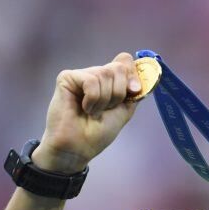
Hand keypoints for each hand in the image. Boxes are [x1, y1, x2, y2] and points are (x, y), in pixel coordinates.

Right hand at [33, 52, 142, 172]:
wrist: (78, 148)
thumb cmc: (98, 133)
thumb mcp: (124, 110)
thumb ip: (133, 89)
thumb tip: (141, 67)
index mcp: (109, 81)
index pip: (125, 61)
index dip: (133, 75)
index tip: (133, 91)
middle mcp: (95, 75)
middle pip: (118, 68)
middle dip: (118, 93)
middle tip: (106, 109)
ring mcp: (81, 75)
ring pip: (105, 74)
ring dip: (104, 99)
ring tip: (92, 112)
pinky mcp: (67, 78)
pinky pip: (91, 80)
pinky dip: (92, 99)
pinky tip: (83, 107)